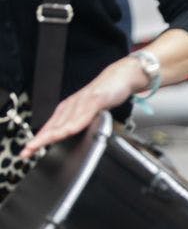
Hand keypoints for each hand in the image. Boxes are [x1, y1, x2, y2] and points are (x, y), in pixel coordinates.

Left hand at [21, 58, 144, 157]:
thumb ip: (79, 122)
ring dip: (52, 134)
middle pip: (54, 126)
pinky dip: (77, 123)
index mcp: (69, 109)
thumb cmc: (105, 94)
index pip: (51, 127)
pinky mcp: (97, 99)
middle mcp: (72, 106)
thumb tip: (68, 137)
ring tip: (40, 144)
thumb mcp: (89, 111)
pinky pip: (85, 113)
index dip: (38, 141)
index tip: (26, 152)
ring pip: (66, 121)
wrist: (121, 76)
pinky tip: (70, 131)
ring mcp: (84, 102)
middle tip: (27, 151)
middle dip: (40, 139)